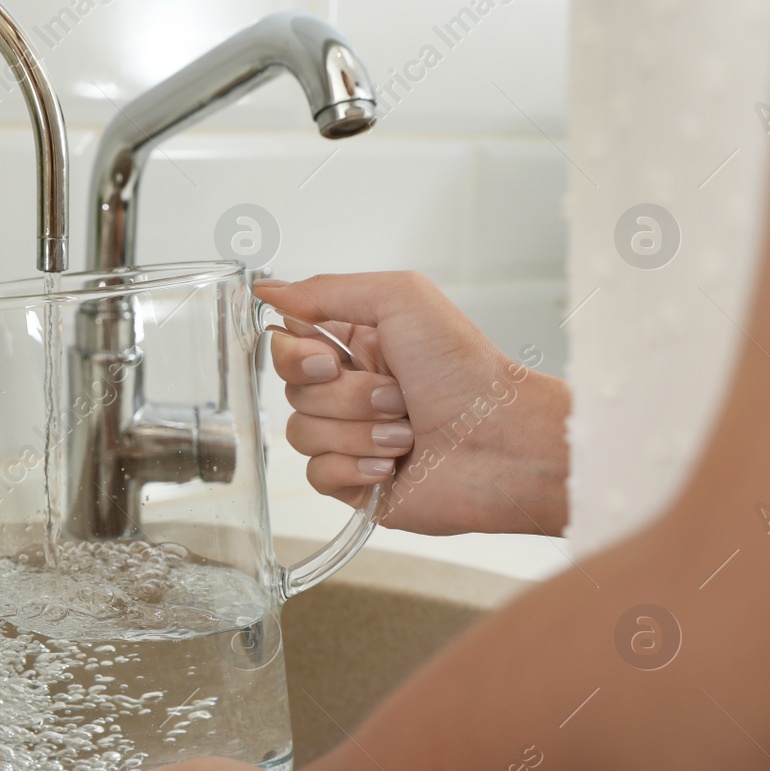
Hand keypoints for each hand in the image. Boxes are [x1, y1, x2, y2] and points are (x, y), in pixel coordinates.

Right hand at [254, 272, 568, 535]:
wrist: (502, 443)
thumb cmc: (466, 370)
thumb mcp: (400, 298)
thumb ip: (326, 289)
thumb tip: (267, 288)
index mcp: (356, 344)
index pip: (286, 345)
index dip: (297, 356)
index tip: (331, 360)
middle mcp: (350, 389)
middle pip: (292, 392)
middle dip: (345, 396)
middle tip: (396, 396)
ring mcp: (350, 437)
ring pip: (301, 435)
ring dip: (358, 432)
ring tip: (406, 432)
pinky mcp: (354, 482)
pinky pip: (317, 475)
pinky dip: (357, 468)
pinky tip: (394, 465)